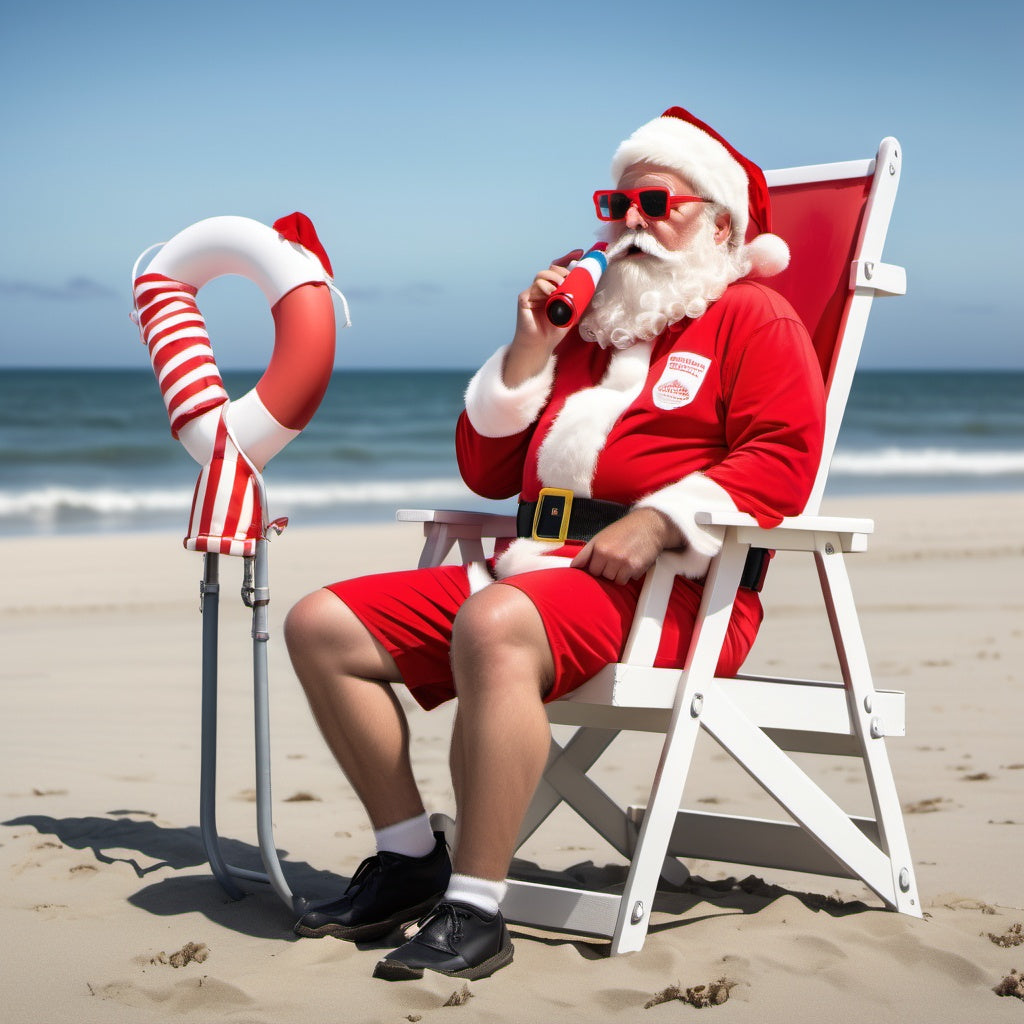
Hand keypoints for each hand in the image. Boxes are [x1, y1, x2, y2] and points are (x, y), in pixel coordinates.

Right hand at [502, 250, 583, 386]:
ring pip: (541, 275)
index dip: (568, 259)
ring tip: (561, 286)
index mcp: (554, 289)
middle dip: (562, 270)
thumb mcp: (572, 312)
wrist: (541, 344)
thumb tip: (591, 285)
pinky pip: (534, 286)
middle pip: (551, 269)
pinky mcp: (524, 298)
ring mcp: (533, 292)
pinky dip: (544, 287)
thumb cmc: (555, 330)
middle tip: (569, 279)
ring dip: (553, 278)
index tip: (580, 253)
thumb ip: (579, 298)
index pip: (560, 269)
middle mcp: (543, 289)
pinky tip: (551, 294)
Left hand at [570, 507, 684, 584]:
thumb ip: (586, 552)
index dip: (597, 566)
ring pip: (614, 580)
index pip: (590, 570)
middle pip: (602, 576)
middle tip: (617, 558)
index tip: (602, 562)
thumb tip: (573, 566)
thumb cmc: (625, 530)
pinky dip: (631, 574)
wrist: (649, 525)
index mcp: (598, 547)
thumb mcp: (601, 537)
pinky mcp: (634, 567)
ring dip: (620, 573)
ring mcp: (621, 562)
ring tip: (625, 559)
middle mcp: (608, 555)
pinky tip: (633, 561)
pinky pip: (627, 580)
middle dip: (608, 570)